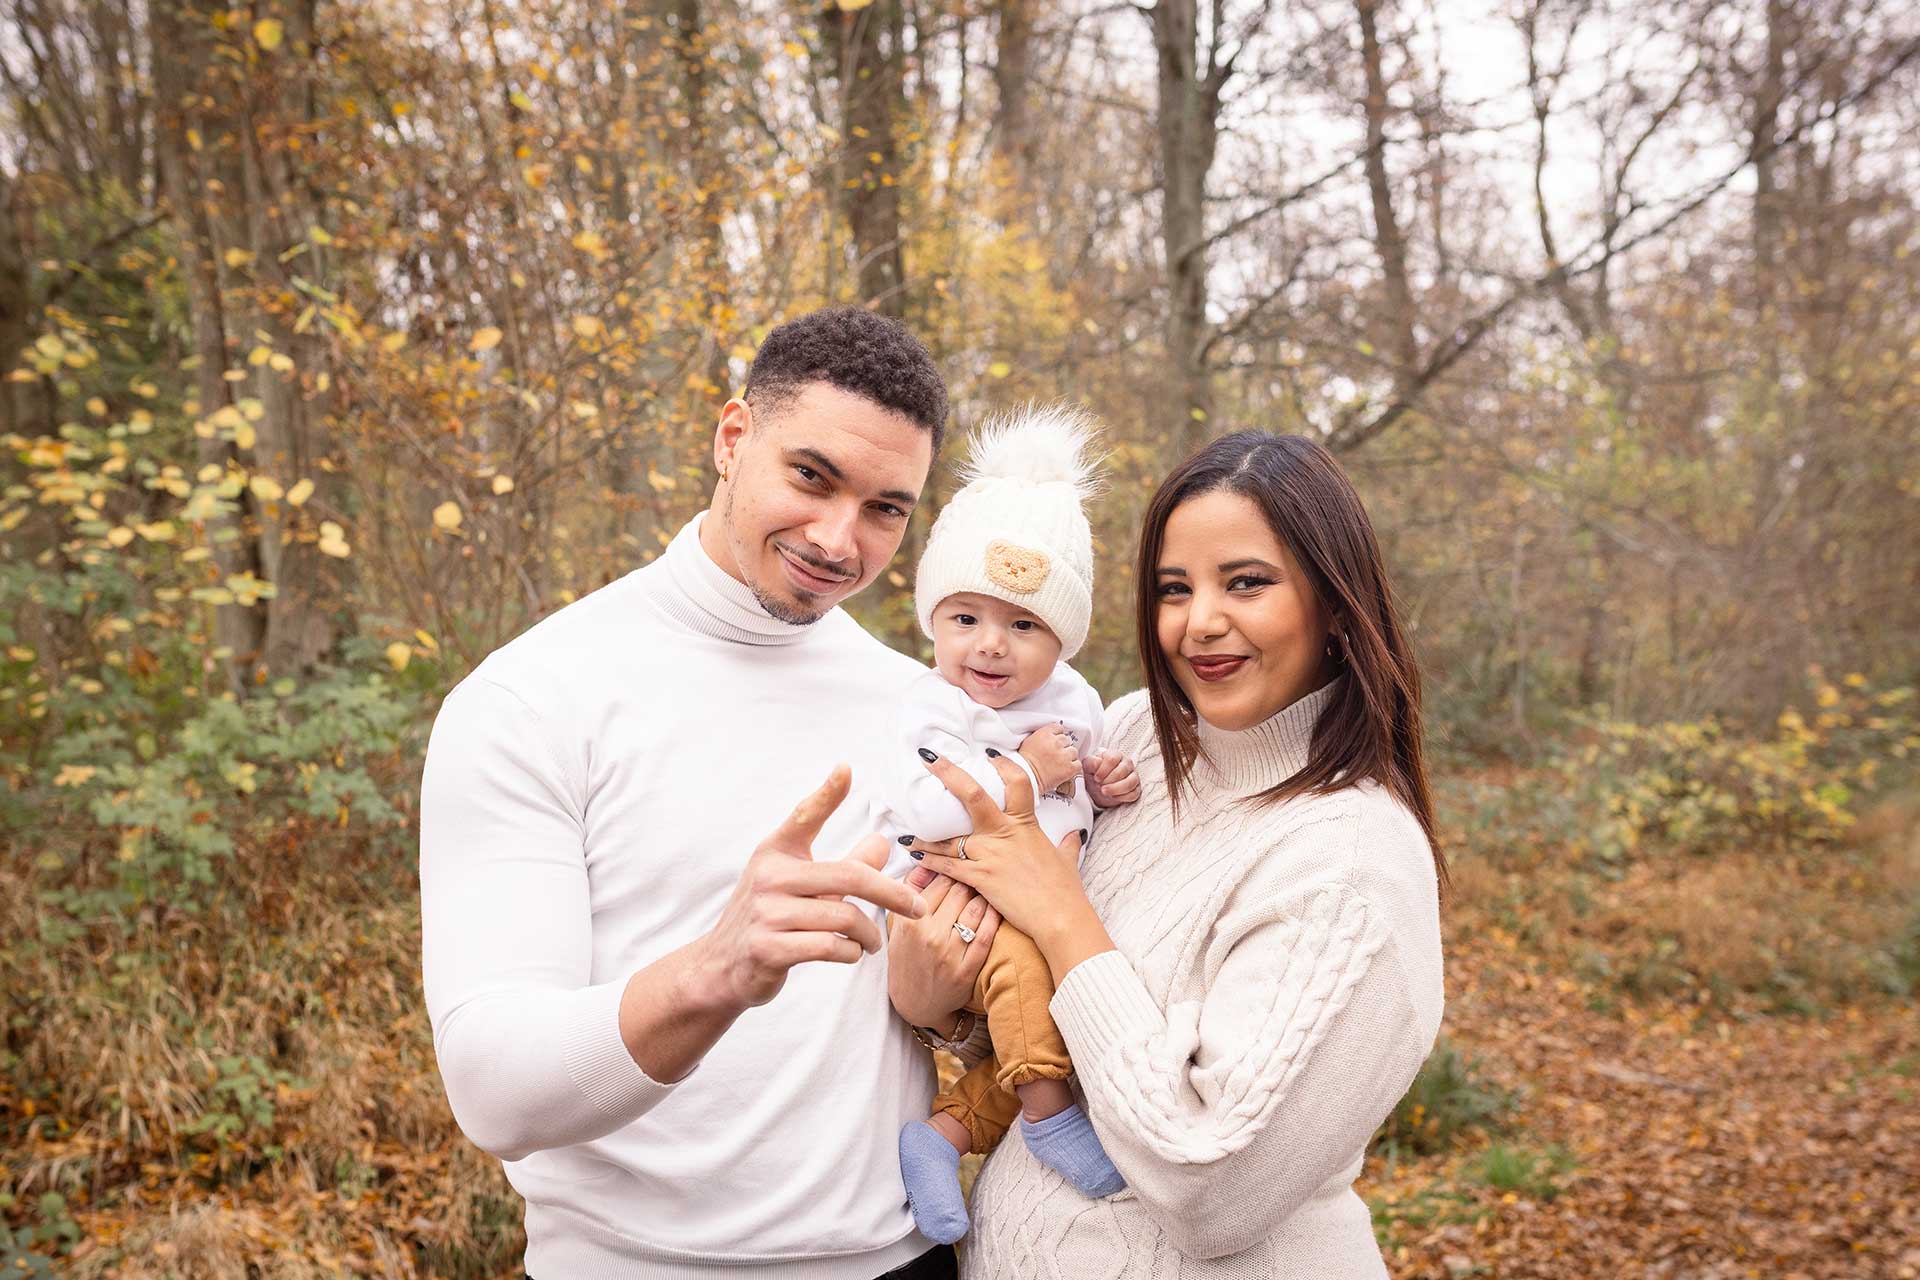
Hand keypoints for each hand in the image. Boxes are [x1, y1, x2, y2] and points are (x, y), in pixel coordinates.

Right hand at [694, 766, 925, 1012]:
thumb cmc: (769, 918)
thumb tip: (883, 842)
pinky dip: (850, 952)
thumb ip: (842, 865)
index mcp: (776, 853)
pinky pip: (830, 946)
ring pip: (844, 916)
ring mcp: (766, 913)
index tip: (846, 769)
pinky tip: (850, 952)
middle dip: (892, 894)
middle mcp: (769, 877)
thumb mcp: (800, 886)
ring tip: (871, 942)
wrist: (722, 968)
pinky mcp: (769, 949)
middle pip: (849, 875)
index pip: (803, 816)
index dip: (826, 794)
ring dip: (869, 934)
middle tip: (916, 907)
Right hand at [887, 872, 998, 1028]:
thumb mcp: (899, 925)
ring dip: (985, 895)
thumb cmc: (906, 958)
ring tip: (989, 888)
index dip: (953, 870)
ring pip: (975, 909)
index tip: (961, 866)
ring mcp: (949, 954)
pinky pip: (987, 935)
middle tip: (978, 874)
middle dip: (970, 879)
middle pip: (960, 891)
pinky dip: (994, 917)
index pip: (939, 881)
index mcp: (910, 922)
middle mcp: (929, 936)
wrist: (914, 1003)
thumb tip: (925, 860)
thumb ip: (909, 891)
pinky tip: (996, 908)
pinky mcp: (967, 970)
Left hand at [904, 753, 1113, 981]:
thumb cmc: (1065, 890)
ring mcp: (990, 854)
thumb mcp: (1066, 860)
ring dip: (926, 834)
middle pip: (973, 795)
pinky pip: (948, 865)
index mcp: (1025, 824)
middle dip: (949, 774)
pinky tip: (915, 857)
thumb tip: (1073, 835)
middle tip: (929, 758)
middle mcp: (1004, 833)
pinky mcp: (980, 878)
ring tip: (907, 830)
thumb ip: (1065, 844)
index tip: (988, 754)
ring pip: (950, 836)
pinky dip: (930, 861)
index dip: (1003, 765)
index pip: (1016, 783)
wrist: (1060, 917)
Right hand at [1018, 723, 1079, 794]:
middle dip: (1062, 747)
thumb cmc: (1023, 763)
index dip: (1057, 736)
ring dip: (1068, 757)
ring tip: (1060, 764)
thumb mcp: (1029, 742)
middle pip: (1066, 740)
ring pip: (1073, 751)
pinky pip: (1077, 764)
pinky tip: (1065, 770)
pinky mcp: (1069, 768)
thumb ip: (1041, 736)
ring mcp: (1064, 755)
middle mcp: (1056, 742)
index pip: (1058, 728)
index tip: (1055, 742)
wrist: (1025, 777)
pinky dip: (1073, 768)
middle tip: (1055, 755)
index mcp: (1045, 734)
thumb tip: (1048, 736)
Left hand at [1084, 749, 1139, 807]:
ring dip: (1116, 789)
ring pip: (1130, 783)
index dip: (1103, 770)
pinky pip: (1133, 794)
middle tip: (1099, 786)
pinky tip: (1113, 797)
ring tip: (1104, 792)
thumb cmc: (1094, 772)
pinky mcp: (1136, 789)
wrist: (1098, 785)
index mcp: (1116, 755)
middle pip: (1121, 771)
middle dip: (1108, 780)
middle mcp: (1127, 764)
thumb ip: (1091, 762)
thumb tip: (1098, 762)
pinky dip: (1123, 797)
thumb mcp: (1088, 766)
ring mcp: (1133, 776)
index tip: (1096, 778)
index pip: (1112, 759)